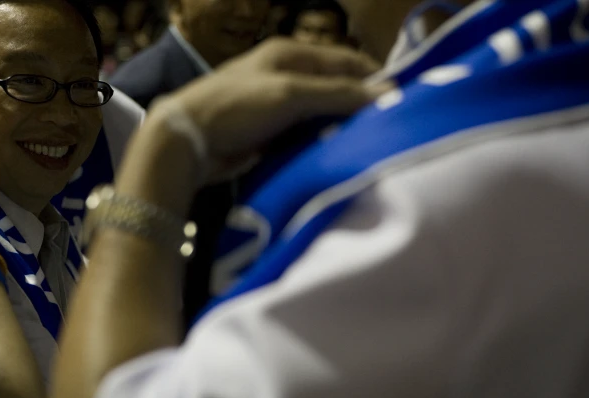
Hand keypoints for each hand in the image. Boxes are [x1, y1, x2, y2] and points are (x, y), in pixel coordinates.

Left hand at [150, 38, 390, 180]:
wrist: (187, 140)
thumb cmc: (237, 108)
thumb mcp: (290, 95)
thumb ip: (338, 95)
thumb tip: (389, 93)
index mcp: (290, 53)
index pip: (346, 61)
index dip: (374, 78)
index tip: (401, 102)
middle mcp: (285, 74)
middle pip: (335, 87)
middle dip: (359, 105)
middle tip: (386, 128)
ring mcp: (276, 104)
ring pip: (321, 113)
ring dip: (340, 126)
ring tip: (367, 144)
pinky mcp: (269, 131)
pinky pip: (304, 133)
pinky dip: (320, 141)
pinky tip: (336, 154)